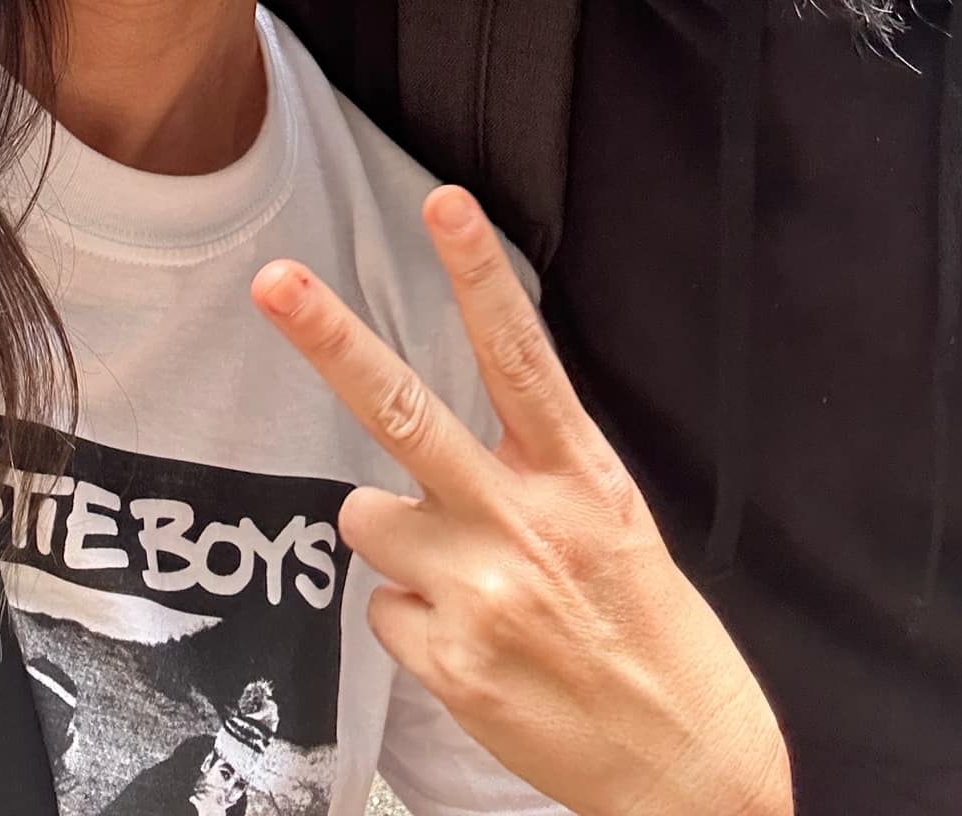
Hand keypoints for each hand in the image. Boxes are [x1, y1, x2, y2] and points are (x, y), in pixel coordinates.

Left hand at [252, 187, 790, 815]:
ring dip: (402, 541)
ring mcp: (481, 593)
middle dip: (332, 341)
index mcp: (578, 474)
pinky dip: (416, 620)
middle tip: (275, 283)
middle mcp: (524, 521)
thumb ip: (532, 466)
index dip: (478, 274)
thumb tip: (430, 444)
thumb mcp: (614, 518)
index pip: (519, 354)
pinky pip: (384, 607)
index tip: (444, 203)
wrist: (686, 768)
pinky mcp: (450, 663)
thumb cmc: (650, 630)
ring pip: (371, 518)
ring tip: (475, 584)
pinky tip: (477, 644)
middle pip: (406, 412)